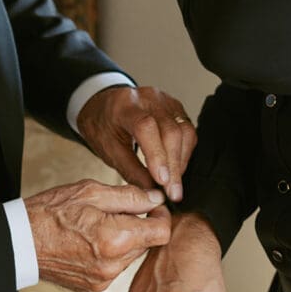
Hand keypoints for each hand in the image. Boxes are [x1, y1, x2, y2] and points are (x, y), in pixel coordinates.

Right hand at [25, 180, 170, 291]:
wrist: (19, 242)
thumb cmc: (50, 213)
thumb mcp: (91, 192)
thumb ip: (130, 196)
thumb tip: (156, 198)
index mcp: (116, 239)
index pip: (162, 232)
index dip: (160, 215)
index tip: (150, 205)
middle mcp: (113, 265)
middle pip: (147, 244)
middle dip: (139, 226)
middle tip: (117, 211)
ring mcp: (103, 280)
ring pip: (131, 256)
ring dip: (125, 240)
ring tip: (98, 226)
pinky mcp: (94, 288)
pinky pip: (115, 268)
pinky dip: (110, 254)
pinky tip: (90, 242)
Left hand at [77, 86, 196, 202]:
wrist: (103, 106)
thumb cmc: (103, 126)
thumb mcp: (108, 150)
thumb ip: (131, 170)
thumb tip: (152, 192)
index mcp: (124, 106)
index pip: (146, 127)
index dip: (156, 155)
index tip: (162, 181)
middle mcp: (148, 98)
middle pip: (171, 130)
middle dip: (174, 166)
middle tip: (172, 192)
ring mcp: (165, 101)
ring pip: (184, 131)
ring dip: (181, 161)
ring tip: (174, 184)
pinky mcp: (175, 107)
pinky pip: (187, 130)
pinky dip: (184, 152)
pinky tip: (177, 168)